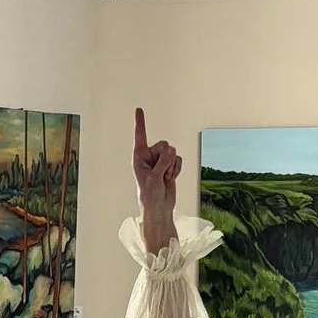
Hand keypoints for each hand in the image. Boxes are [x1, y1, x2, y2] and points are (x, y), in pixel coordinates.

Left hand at [133, 108, 179, 252]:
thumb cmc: (149, 195)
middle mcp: (149, 156)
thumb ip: (163, 162)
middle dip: (166, 158)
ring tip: (165, 178)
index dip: (140, 123)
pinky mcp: (170, 166)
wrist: (159, 207)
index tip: (139, 109)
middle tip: (162, 173)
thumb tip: (173, 149)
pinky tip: (170, 178)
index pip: (140, 136)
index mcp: (139, 157)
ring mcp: (160, 161)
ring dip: (172, 166)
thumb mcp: (154, 178)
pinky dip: (177, 169)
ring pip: (173, 153)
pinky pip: (178, 159)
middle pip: (163, 145)